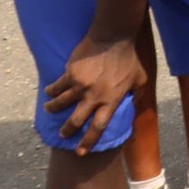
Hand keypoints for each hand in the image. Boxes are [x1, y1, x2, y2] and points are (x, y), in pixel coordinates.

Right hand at [42, 34, 148, 154]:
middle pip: (76, 121)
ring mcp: (80, 85)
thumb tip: (136, 103)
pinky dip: (51, 91)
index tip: (80, 152)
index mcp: (111, 100)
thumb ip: (137, 93)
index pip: (99, 127)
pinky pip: (56, 87)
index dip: (89, 141)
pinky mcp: (70, 73)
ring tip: (50, 109)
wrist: (114, 37)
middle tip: (62, 133)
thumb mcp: (140, 78)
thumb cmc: (129, 57)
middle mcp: (94, 96)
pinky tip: (49, 92)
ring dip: (53, 109)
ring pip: (60, 104)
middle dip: (67, 130)